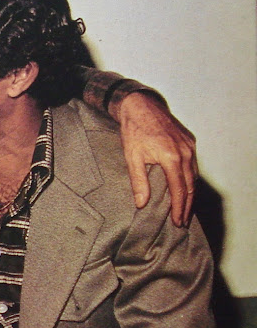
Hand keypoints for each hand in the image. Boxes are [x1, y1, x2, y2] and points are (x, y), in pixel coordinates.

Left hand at [117, 92, 197, 225]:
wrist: (140, 105)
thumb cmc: (133, 130)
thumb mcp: (132, 157)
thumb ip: (138, 182)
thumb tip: (141, 203)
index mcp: (171, 157)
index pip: (179, 190)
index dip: (179, 208)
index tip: (178, 222)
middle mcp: (185, 152)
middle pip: (191, 185)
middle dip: (187, 205)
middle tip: (182, 221)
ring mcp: (190, 146)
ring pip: (194, 176)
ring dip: (190, 193)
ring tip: (185, 209)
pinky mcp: (190, 141)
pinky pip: (193, 165)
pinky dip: (191, 179)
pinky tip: (185, 187)